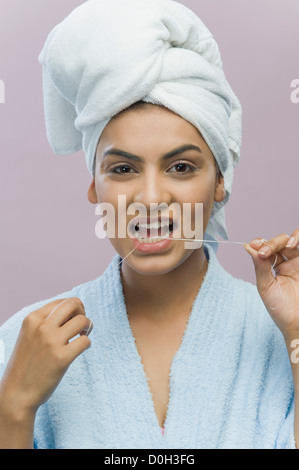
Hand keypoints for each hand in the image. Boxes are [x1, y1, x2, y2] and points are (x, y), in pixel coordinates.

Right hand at [0, 298, 91, 416]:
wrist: (16, 394)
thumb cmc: (26, 364)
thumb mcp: (29, 335)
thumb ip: (45, 322)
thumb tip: (73, 310)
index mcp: (32, 319)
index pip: (62, 301)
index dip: (73, 309)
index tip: (73, 321)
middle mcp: (41, 327)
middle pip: (74, 304)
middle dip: (82, 312)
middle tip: (81, 326)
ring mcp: (51, 342)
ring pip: (83, 320)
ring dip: (88, 327)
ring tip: (82, 336)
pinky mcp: (61, 358)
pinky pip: (85, 341)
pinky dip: (87, 343)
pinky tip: (81, 349)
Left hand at [244, 230, 298, 338]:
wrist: (298, 324)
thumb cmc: (281, 310)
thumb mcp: (266, 286)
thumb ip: (260, 266)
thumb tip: (248, 247)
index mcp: (275, 268)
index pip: (267, 248)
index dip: (261, 243)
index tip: (253, 245)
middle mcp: (289, 263)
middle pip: (280, 242)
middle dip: (272, 243)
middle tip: (264, 252)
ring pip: (294, 240)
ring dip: (288, 238)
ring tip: (287, 244)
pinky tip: (293, 244)